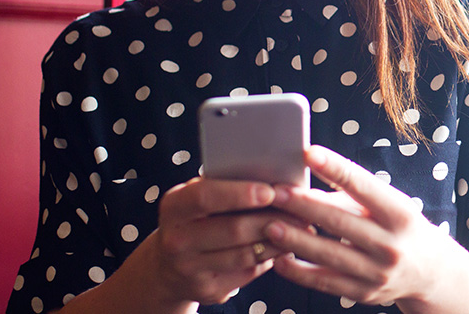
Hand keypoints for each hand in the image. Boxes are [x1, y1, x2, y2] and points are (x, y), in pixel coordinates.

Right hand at [138, 177, 296, 305]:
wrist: (167, 266)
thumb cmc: (195, 220)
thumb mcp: (197, 199)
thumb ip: (226, 187)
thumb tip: (274, 178)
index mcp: (174, 207)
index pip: (205, 196)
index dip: (240, 193)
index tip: (270, 191)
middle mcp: (176, 240)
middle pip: (232, 229)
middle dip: (271, 218)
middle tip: (301, 210)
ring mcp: (190, 268)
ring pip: (245, 254)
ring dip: (278, 240)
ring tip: (301, 227)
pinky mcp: (207, 289)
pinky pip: (248, 271)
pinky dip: (271, 257)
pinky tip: (285, 246)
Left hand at [262, 145, 468, 308]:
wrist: (430, 272)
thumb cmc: (401, 227)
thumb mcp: (390, 205)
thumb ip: (353, 197)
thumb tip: (307, 186)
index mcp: (400, 213)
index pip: (363, 186)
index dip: (335, 168)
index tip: (308, 153)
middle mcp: (391, 244)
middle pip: (340, 222)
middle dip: (304, 206)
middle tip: (276, 192)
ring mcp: (378, 273)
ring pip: (329, 255)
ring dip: (296, 240)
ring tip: (270, 224)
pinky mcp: (364, 294)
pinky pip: (325, 282)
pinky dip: (299, 272)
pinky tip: (278, 260)